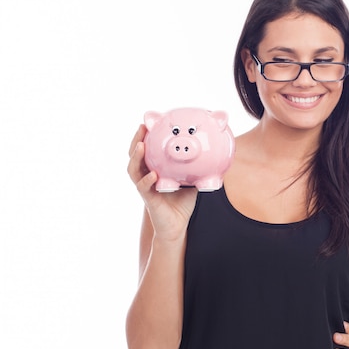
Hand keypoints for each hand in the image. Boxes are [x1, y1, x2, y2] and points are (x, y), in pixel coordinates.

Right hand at [127, 124, 197, 239]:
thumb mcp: (192, 180)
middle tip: (141, 127)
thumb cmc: (183, 202)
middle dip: (136, 140)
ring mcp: (145, 187)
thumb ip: (198, 167)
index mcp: (155, 169)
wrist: (177, 226)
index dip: (145, 136)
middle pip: (135, 155)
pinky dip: (147, 180)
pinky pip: (143, 188)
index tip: (148, 122)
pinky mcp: (147, 199)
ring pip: (133, 169)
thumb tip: (214, 153)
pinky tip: (153, 174)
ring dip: (136, 156)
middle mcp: (146, 176)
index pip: (147, 150)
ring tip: (141, 145)